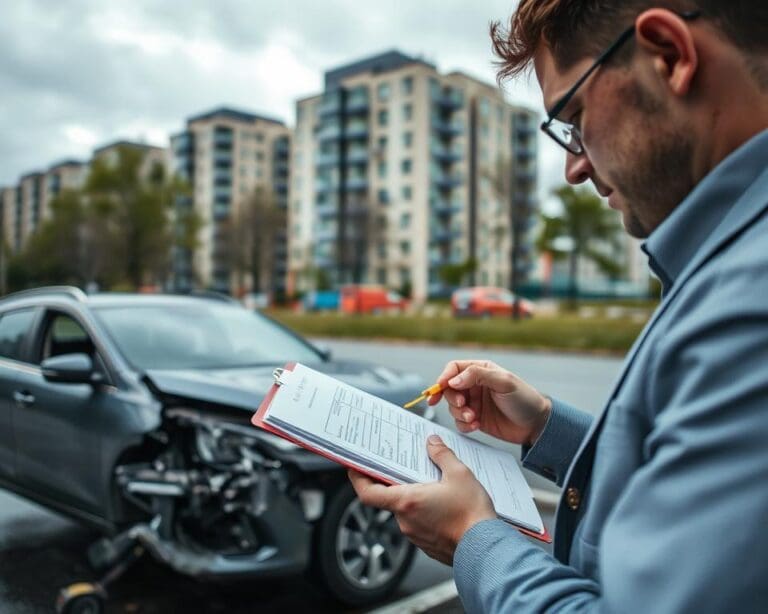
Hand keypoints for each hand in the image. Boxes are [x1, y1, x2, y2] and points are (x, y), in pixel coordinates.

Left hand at [348, 435, 494, 564]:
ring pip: (406, 512)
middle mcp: (406, 521)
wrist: (487, 549)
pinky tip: (442, 506)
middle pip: (389, 499)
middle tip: (405, 468)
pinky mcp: (427, 545)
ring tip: (432, 486)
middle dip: (397, 483)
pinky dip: (425, 513)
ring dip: (413, 499)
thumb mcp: (459, 474)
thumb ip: (442, 455)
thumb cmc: (472, 516)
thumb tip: (432, 443)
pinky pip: (419, 524)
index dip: (357, 479)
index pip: (367, 492)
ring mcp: (415, 535)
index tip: (354, 468)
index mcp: (407, 502)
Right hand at [429, 360, 550, 446]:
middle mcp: (475, 386)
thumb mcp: (504, 382)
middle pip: (449, 389)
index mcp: (481, 371)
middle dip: (452, 399)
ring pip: (452, 407)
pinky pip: (459, 422)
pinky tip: (476, 425)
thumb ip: (478, 376)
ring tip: (473, 418)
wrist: (536, 425)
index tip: (440, 388)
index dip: (444, 377)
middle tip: (462, 406)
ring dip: (459, 413)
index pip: (454, 368)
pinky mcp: (475, 419)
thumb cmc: (524, 399)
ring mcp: (474, 403)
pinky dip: (464, 425)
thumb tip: (453, 380)